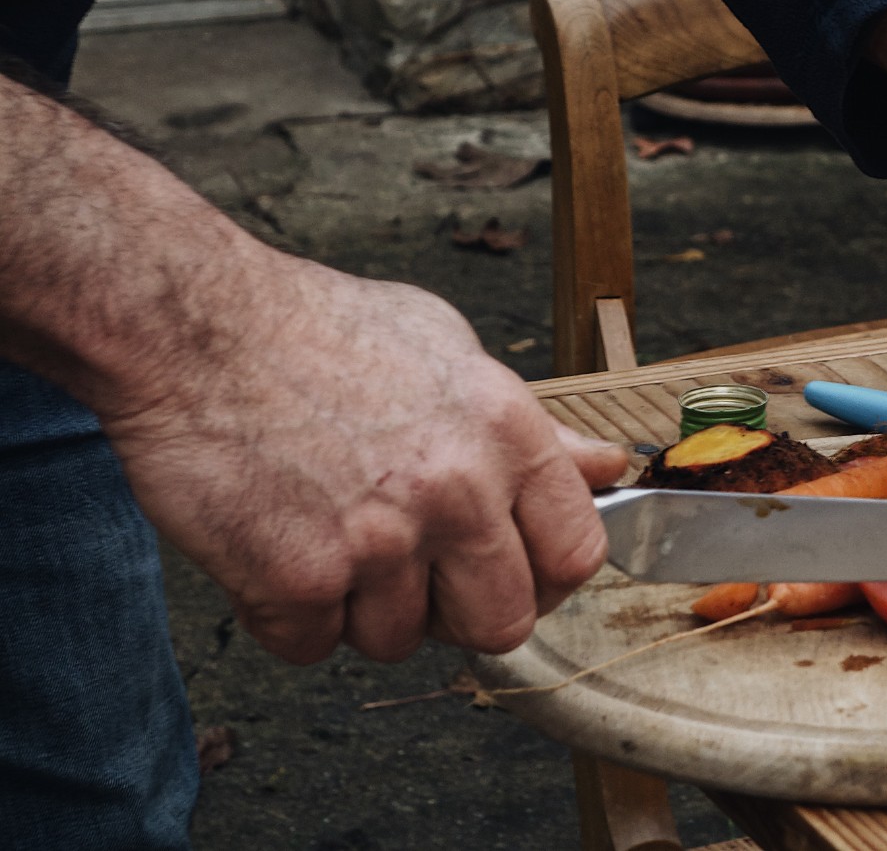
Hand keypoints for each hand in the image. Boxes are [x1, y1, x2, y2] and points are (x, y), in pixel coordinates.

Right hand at [97, 253, 626, 664]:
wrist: (195, 324)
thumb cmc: (320, 329)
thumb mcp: (452, 351)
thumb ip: (535, 427)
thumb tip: (606, 468)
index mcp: (505, 432)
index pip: (577, 553)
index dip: (546, 576)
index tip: (512, 571)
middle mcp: (456, 491)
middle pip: (502, 623)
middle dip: (459, 613)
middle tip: (415, 574)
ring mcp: (378, 540)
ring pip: (398, 640)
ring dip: (362, 609)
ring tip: (328, 532)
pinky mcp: (296, 579)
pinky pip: (312, 647)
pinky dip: (289, 614)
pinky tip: (273, 544)